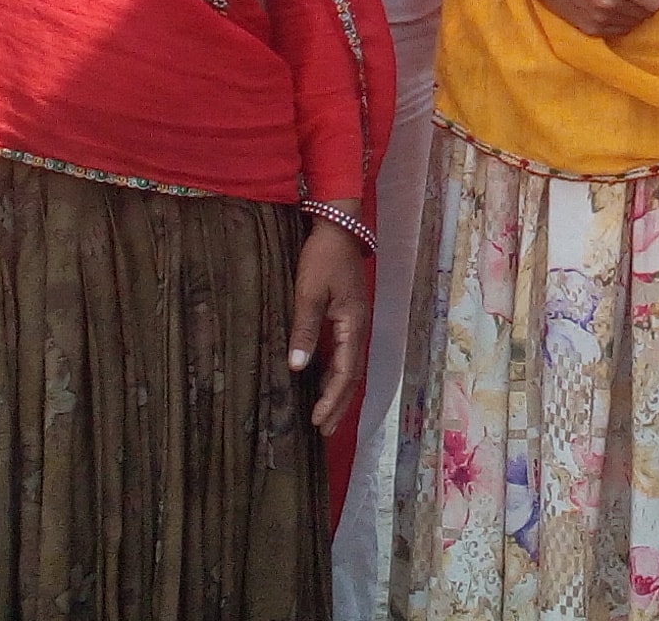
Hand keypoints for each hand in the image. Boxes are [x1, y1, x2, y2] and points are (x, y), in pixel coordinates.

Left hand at [287, 212, 371, 432]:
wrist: (339, 228)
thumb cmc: (323, 258)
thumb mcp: (309, 293)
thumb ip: (305, 330)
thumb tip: (298, 367)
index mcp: (354, 325)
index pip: (345, 373)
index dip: (331, 400)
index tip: (317, 421)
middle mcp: (360, 329)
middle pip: (352, 376)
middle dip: (338, 405)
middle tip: (324, 432)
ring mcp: (357, 323)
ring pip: (350, 367)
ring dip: (337, 393)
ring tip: (325, 416)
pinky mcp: (349, 317)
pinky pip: (345, 355)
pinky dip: (335, 375)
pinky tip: (322, 383)